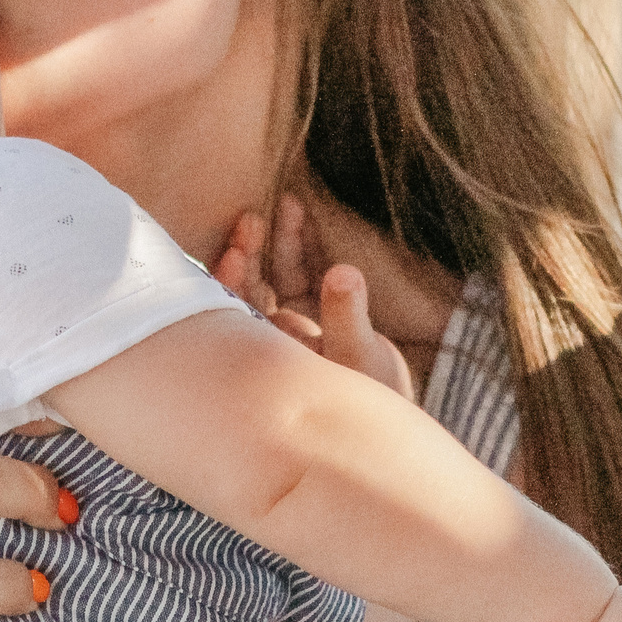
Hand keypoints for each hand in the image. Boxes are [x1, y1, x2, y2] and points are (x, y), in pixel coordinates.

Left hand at [212, 196, 413, 398]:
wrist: (389, 416)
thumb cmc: (369, 395)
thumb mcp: (360, 355)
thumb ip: (347, 314)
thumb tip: (343, 270)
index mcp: (269, 353)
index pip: (238, 311)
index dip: (232, 281)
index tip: (235, 252)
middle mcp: (275, 337)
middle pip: (252, 286)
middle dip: (251, 250)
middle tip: (250, 218)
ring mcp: (297, 322)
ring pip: (279, 275)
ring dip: (281, 241)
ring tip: (287, 204)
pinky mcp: (320, 311)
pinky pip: (307, 273)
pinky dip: (307, 247)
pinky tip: (306, 220)